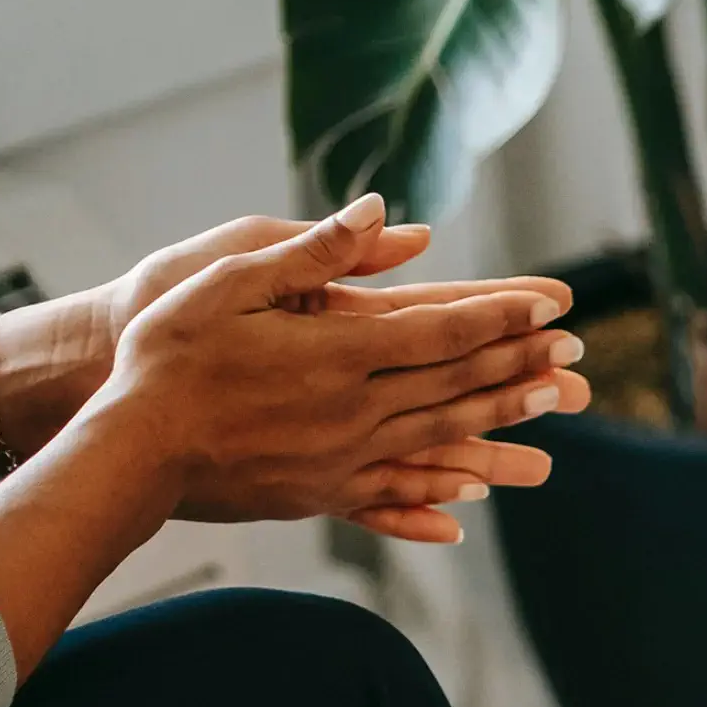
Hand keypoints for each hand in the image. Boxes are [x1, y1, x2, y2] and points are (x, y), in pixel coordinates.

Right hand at [85, 196, 587, 536]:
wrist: (128, 448)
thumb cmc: (165, 353)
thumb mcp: (228, 280)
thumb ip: (312, 250)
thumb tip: (382, 212)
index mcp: (337, 353)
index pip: (443, 330)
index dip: (504, 316)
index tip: (554, 304)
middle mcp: (354, 410)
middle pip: (457, 384)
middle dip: (522, 364)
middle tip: (578, 354)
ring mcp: (343, 458)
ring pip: (441, 435)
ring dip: (501, 418)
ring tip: (553, 405)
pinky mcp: (322, 492)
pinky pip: (396, 492)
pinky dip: (440, 490)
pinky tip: (474, 494)